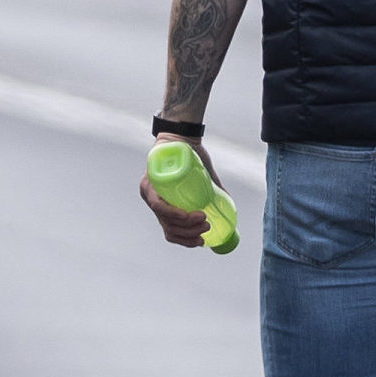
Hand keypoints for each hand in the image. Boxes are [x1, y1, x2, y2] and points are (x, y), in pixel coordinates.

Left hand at [138, 134, 219, 248]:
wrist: (183, 135)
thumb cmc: (192, 157)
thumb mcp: (202, 179)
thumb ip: (211, 193)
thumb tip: (227, 208)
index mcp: (164, 205)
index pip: (170, 231)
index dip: (185, 241)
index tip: (201, 241)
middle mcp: (153, 200)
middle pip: (168, 228)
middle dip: (189, 234)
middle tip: (206, 227)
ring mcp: (148, 192)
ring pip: (163, 219)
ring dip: (185, 225)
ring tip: (203, 220)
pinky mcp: (148, 183)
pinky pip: (157, 204)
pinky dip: (173, 214)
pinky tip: (188, 215)